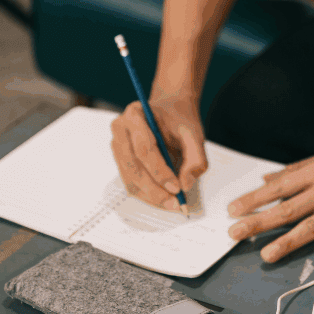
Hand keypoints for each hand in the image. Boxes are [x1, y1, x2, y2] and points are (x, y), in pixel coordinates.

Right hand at [110, 96, 207, 211]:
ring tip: (171, 203)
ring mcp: (117, 146)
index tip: (176, 187)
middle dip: (154, 189)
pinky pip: (131, 182)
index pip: (143, 148)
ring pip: (130, 178)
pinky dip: (147, 194)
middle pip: (132, 166)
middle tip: (174, 203)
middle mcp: (120, 130)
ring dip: (150, 195)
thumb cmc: (179, 119)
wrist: (170, 110)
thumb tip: (185, 184)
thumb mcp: (195, 133)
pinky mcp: (121, 160)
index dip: (159, 171)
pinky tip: (163, 198)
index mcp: (135, 114)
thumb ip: (196, 157)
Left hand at [226, 142, 313, 269]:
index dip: (254, 199)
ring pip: (312, 227)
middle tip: (236, 233)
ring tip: (267, 254)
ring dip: (288, 242)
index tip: (234, 209)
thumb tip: (269, 178)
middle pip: (288, 210)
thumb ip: (296, 170)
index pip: (278, 188)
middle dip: (259, 222)